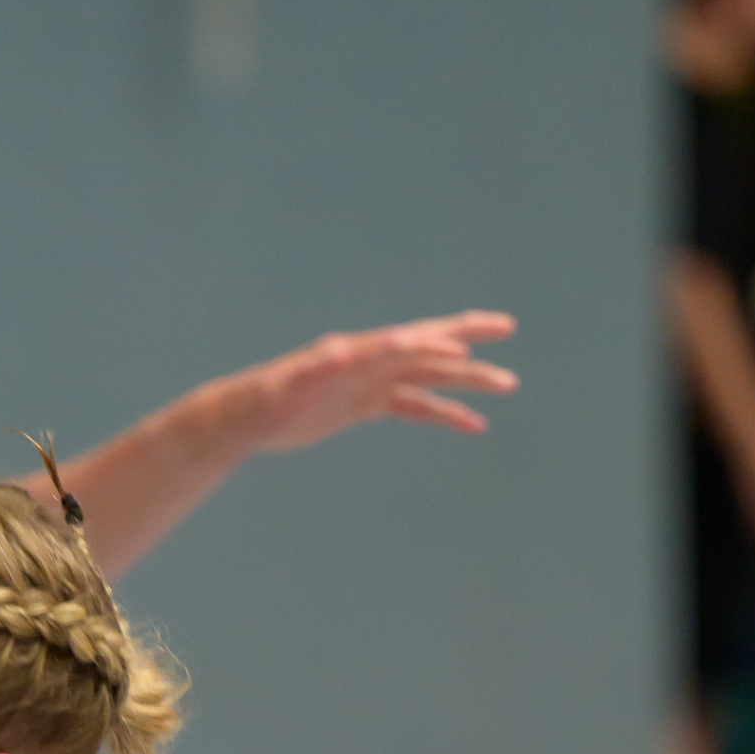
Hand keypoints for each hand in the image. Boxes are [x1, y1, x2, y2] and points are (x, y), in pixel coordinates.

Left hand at [227, 311, 519, 448]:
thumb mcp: (290, 387)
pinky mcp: (365, 404)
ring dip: (468, 380)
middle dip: (469, 339)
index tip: (468, 346)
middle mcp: (369, 360)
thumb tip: (343, 351)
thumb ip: (318, 368)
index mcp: (356, 352)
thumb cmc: (265, 401)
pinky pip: (414, 406)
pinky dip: (444, 413)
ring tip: (507, 384)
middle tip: (507, 329)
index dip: (435, 341)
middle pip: (428, 346)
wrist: (247, 419)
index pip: (404, 341)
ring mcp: (371, 382)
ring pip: (430, 376)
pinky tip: (473, 425)